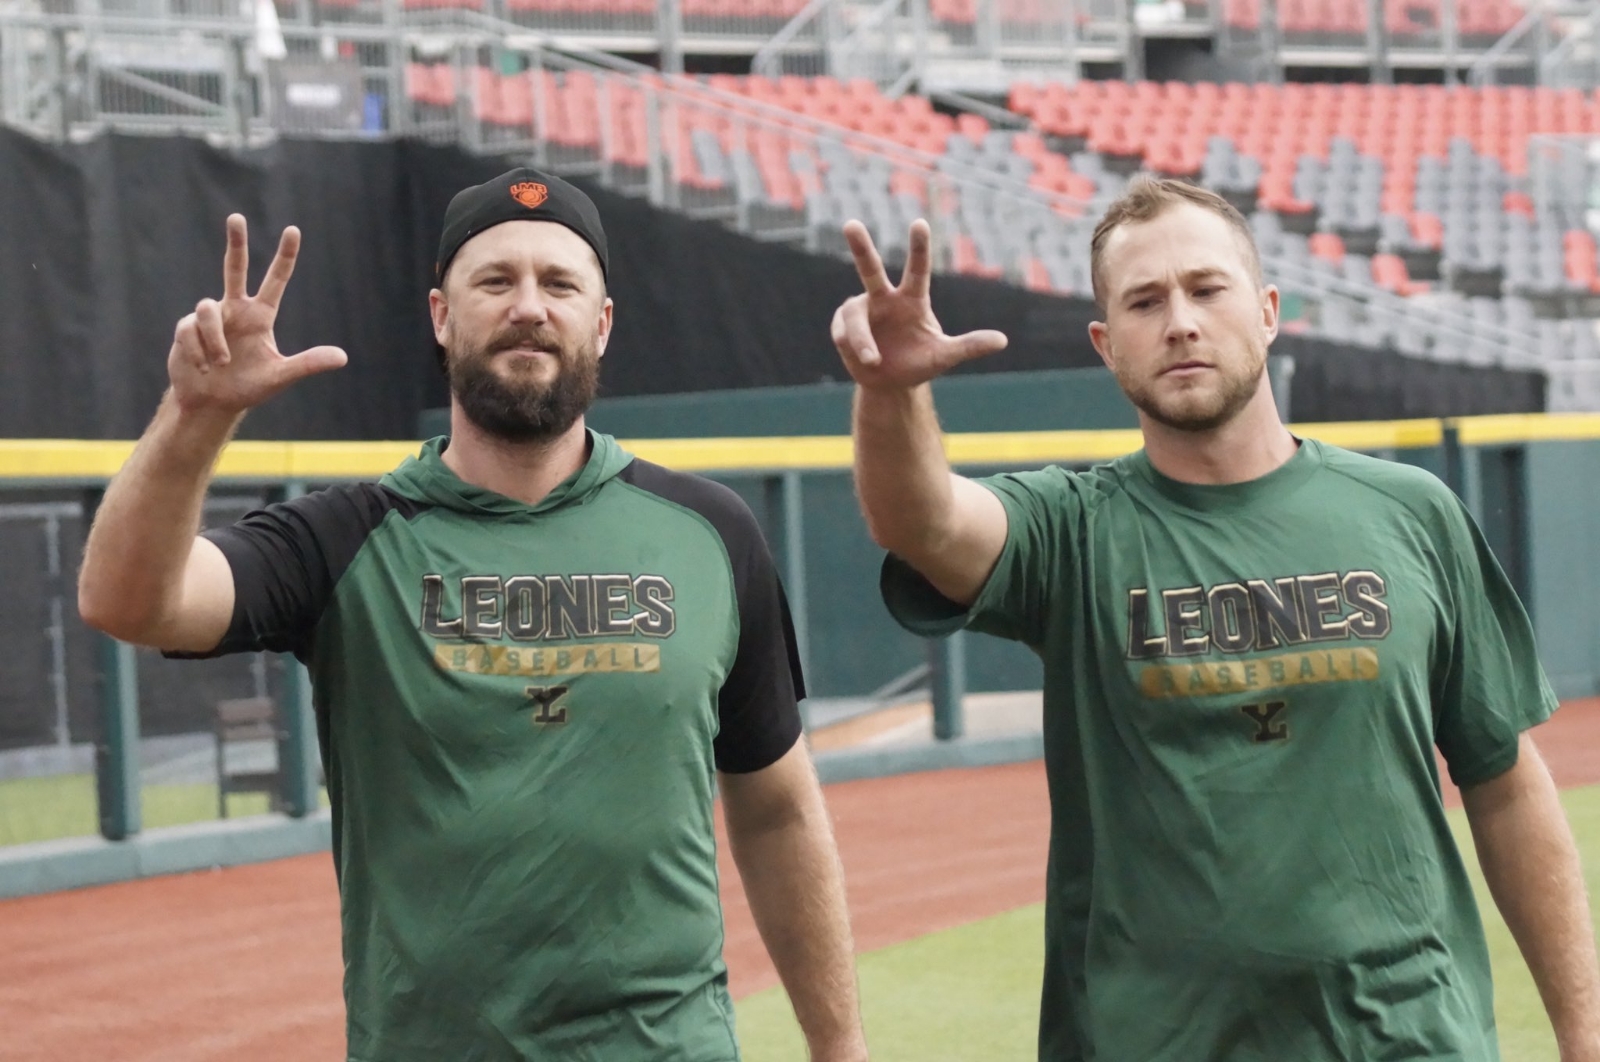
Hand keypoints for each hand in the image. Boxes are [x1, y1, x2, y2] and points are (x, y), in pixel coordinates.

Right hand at [168, 214, 346, 415]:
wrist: (211, 403)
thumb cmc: (248, 387)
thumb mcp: (279, 376)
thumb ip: (308, 364)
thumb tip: (343, 357)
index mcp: (260, 316)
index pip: (276, 281)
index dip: (285, 256)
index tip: (293, 230)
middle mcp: (235, 309)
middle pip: (234, 268)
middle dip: (235, 243)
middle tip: (237, 217)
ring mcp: (209, 317)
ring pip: (207, 310)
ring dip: (215, 341)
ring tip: (221, 365)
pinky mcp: (186, 328)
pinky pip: (191, 330)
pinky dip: (199, 351)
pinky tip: (203, 368)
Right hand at [829, 218, 1007, 390]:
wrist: (890, 384)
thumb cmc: (919, 363)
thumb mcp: (944, 356)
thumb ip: (969, 346)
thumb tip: (1003, 341)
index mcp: (912, 300)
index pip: (917, 270)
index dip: (919, 248)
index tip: (919, 223)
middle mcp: (884, 298)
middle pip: (870, 269)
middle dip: (860, 247)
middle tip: (851, 224)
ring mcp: (860, 311)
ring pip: (855, 318)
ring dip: (862, 340)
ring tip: (873, 362)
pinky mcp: (842, 327)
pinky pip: (844, 334)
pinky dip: (854, 349)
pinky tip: (864, 360)